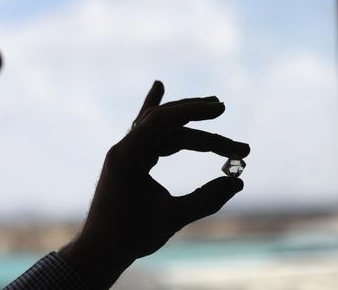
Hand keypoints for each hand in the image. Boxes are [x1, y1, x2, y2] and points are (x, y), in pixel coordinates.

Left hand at [59, 81, 249, 288]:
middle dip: (196, 119)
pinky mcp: (130, 160)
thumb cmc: (130, 237)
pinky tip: (158, 88)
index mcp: (127, 157)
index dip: (191, 112)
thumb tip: (238, 181)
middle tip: (226, 112)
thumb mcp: (171, 218)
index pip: (160, 121)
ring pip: (160, 128)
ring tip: (214, 108)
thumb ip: (205, 200)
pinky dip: (155, 112)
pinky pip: (147, 132)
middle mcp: (125, 149)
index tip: (221, 110)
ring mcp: (126, 153)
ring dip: (186, 120)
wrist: (100, 249)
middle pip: (164, 123)